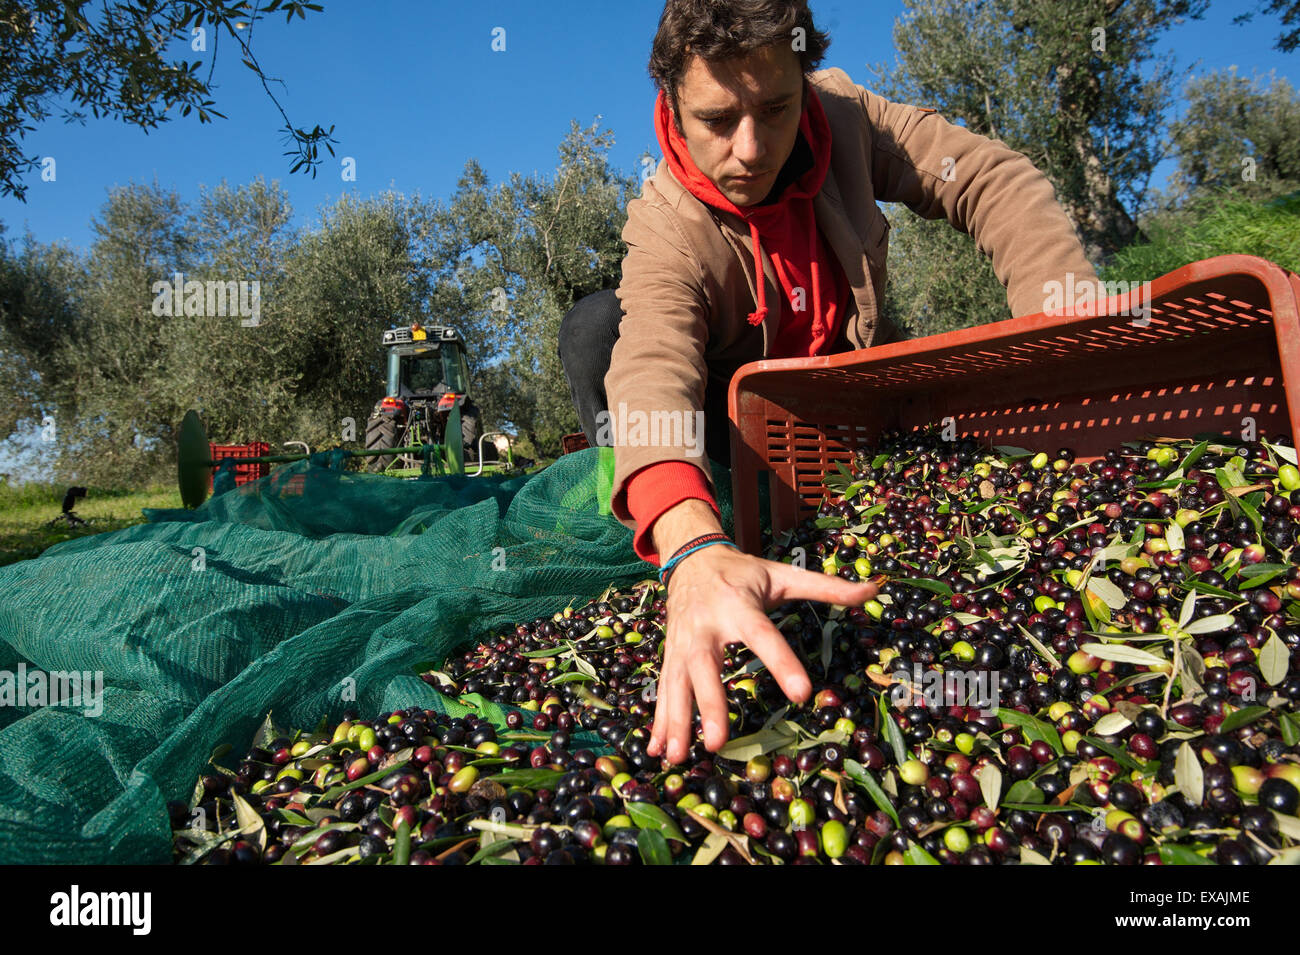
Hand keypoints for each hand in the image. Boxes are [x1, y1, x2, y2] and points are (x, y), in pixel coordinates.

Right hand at [646, 543, 877, 764]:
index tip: (802, 695)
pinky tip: (657, 750)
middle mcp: (707, 627)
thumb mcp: (782, 574)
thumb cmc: (742, 573)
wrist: (690, 557)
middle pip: (705, 668)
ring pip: (677, 685)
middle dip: (710, 706)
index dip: (782, 664)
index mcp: (740, 606)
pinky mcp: (669, 655)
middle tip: (717, 743)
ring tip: (677, 757)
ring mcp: (683, 643)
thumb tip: (873, 591)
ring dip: (676, 722)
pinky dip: (658, 721)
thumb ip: (826, 586)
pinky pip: (663, 691)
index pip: (763, 636)